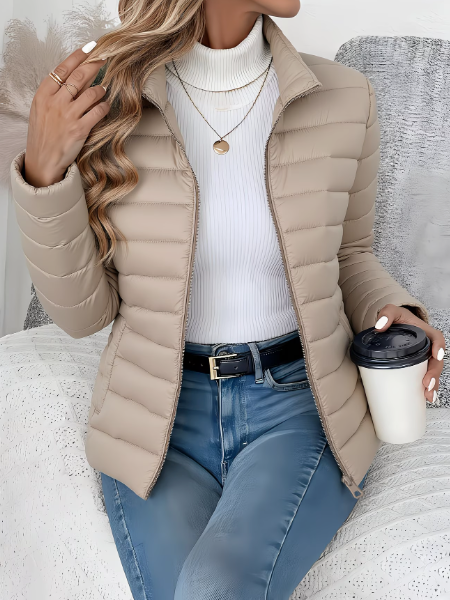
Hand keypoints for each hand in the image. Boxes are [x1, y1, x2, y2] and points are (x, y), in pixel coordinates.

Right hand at [24, 42, 109, 187]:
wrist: (43, 160)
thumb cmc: (43, 134)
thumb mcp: (41, 109)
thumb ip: (54, 93)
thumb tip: (74, 78)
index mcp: (44, 95)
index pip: (63, 68)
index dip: (78, 56)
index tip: (91, 47)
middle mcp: (56, 102)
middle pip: (79, 76)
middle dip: (95, 64)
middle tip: (106, 59)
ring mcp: (68, 116)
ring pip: (91, 93)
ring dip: (101, 88)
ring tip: (103, 88)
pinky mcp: (80, 129)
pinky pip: (98, 112)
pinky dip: (104, 106)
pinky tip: (105, 105)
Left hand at [374, 304, 445, 403]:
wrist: (392, 324)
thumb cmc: (396, 318)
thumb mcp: (391, 311)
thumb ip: (387, 314)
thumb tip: (379, 326)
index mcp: (426, 332)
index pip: (437, 338)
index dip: (438, 347)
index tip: (435, 355)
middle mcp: (428, 346)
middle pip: (436, 360)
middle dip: (434, 373)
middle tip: (427, 384)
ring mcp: (424, 357)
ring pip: (433, 371)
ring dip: (433, 384)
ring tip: (428, 395)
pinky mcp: (418, 366)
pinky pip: (425, 377)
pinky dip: (426, 388)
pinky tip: (424, 398)